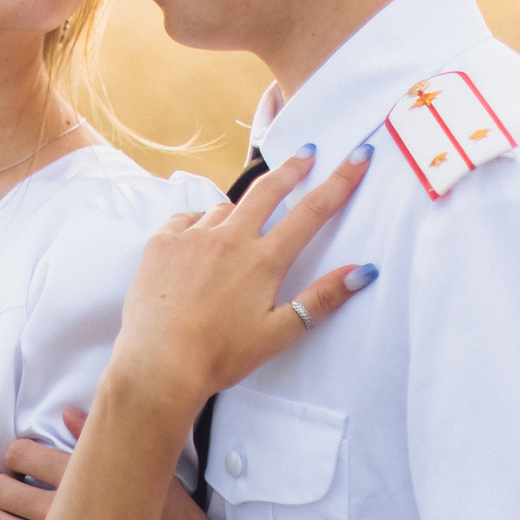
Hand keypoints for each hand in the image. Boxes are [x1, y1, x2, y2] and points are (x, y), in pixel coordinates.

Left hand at [0, 410, 211, 519]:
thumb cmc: (173, 519)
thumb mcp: (146, 470)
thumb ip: (99, 438)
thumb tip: (66, 412)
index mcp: (81, 478)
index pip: (20, 454)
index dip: (15, 454)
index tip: (23, 461)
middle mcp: (61, 512)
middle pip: (0, 490)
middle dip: (0, 486)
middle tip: (10, 488)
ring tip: (9, 519)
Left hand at [109, 144, 378, 411]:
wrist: (157, 364)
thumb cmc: (220, 355)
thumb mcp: (279, 333)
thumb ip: (321, 299)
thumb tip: (363, 271)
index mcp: (263, 261)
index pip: (312, 211)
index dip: (340, 181)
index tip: (357, 157)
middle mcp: (228, 239)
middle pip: (268, 190)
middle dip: (292, 168)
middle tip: (305, 154)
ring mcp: (191, 237)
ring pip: (224, 208)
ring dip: (238, 213)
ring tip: (237, 238)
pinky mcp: (160, 242)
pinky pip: (187, 220)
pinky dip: (199, 226)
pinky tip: (199, 246)